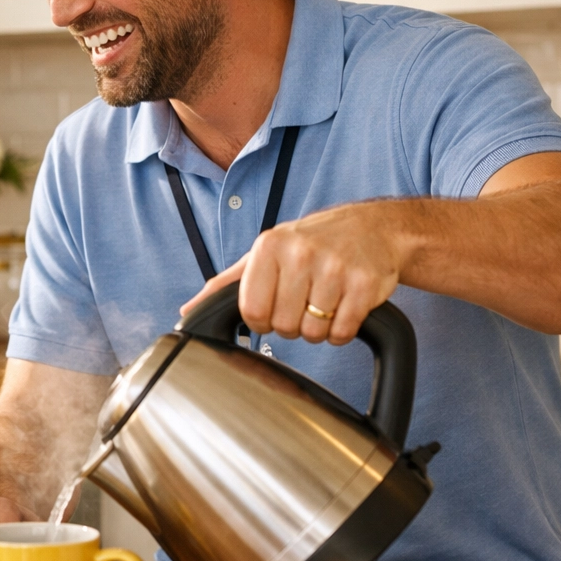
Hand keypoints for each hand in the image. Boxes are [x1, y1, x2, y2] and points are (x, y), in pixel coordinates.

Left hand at [179, 202, 411, 345]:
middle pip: (283, 326)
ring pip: (313, 332)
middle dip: (292, 325)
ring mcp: (335, 267)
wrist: (372, 227)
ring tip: (325, 302)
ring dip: (318, 328)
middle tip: (304, 303)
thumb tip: (188, 311)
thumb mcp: (264, 254)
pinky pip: (343, 332)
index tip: (274, 308)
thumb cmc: (311, 243)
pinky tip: (344, 307)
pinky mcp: (365, 283)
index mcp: (269, 247)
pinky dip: (342, 330)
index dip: (263, 320)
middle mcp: (300, 253)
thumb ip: (226, 285)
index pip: (251, 311)